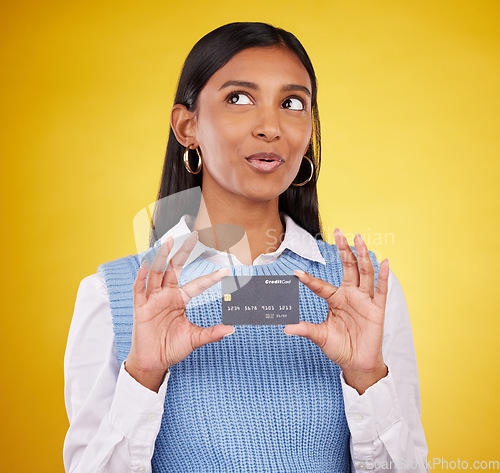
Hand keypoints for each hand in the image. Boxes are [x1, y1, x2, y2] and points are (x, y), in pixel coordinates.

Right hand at [125, 232, 233, 391]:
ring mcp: (152, 300)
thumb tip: (231, 329)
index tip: (225, 270)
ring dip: (161, 258)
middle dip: (183, 253)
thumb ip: (211, 333)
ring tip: (168, 242)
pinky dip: (141, 278)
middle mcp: (166, 295)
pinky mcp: (140, 308)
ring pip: (157, 274)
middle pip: (174, 269)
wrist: (153, 362)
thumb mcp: (194, 338)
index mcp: (180, 299)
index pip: (197, 284)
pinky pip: (140, 290)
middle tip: (192, 237)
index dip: (211, 278)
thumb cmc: (171, 347)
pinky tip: (145, 266)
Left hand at [284, 228, 389, 393]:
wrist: (358, 363)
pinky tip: (385, 262)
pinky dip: (384, 276)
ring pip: (364, 273)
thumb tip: (286, 328)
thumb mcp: (320, 336)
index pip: (321, 285)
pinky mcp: (377, 309)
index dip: (309, 280)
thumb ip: (306, 329)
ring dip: (361, 256)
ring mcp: (364, 300)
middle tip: (338, 232)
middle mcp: (350, 296)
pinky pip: (381, 290)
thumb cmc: (340, 348)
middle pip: (348, 268)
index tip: (296, 273)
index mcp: (335, 300)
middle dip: (343, 250)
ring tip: (358, 239)